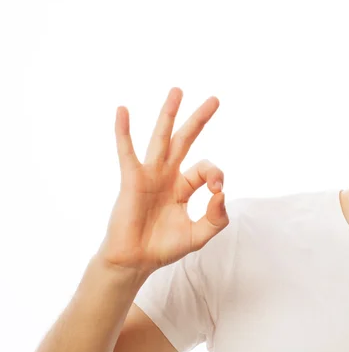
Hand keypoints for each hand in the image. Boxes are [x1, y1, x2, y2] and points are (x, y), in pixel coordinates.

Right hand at [97, 87, 228, 275]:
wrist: (136, 261)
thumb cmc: (165, 247)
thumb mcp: (200, 235)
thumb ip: (217, 217)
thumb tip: (222, 193)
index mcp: (184, 186)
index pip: (207, 168)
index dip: (216, 175)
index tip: (217, 190)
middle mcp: (167, 175)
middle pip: (185, 140)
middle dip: (199, 120)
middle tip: (215, 99)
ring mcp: (149, 175)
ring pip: (161, 138)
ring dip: (168, 114)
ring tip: (177, 91)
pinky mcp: (131, 180)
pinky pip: (127, 152)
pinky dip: (124, 132)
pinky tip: (123, 110)